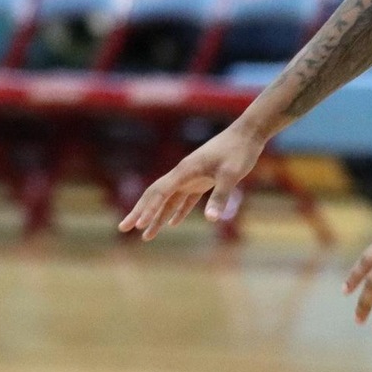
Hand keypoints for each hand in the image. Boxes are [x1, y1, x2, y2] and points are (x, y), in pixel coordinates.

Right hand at [118, 124, 263, 238]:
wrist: (247, 135)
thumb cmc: (238, 152)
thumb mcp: (231, 174)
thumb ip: (220, 197)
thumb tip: (211, 220)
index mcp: (184, 171)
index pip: (160, 193)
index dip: (148, 209)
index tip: (138, 225)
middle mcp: (182, 174)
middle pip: (155, 196)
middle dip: (139, 213)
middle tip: (123, 228)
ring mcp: (191, 177)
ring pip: (168, 200)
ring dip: (156, 217)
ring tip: (146, 236)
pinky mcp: (202, 180)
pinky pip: (184, 199)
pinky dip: (177, 212)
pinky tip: (172, 224)